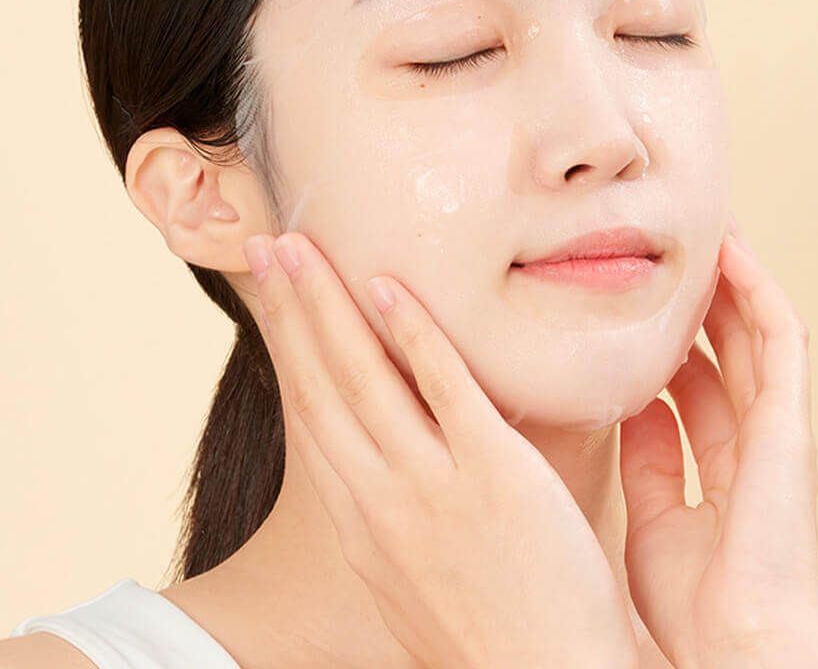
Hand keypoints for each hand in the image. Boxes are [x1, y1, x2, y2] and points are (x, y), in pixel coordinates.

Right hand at [243, 231, 639, 668]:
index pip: (311, 417)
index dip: (287, 349)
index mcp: (362, 523)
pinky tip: (388, 286)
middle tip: (267, 243)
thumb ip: (398, 514)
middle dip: (291, 309)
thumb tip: (392, 463)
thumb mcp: (413, 576)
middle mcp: (381, 501)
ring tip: (303, 245)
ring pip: (363, 378)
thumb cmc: (490, 635)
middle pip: (321, 385)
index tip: (272, 298)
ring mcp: (433, 488)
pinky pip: (445, 390)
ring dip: (328, 304)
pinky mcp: (494, 476)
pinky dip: (412, 334)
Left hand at [618, 217, 817, 668]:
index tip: (632, 305)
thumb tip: (630, 406)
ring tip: (701, 232)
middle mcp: (750, 439)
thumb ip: (647, 459)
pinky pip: (780, 340)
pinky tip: (730, 254)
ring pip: (753, 332)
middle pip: (722, 349)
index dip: (665, 343)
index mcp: (719, 467)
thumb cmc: (694, 601)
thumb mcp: (652, 515)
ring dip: (731, 280)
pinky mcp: (791, 418)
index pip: (692, 386)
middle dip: (698, 300)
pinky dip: (758, 293)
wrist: (737, 643)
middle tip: (667, 250)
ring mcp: (775, 425)